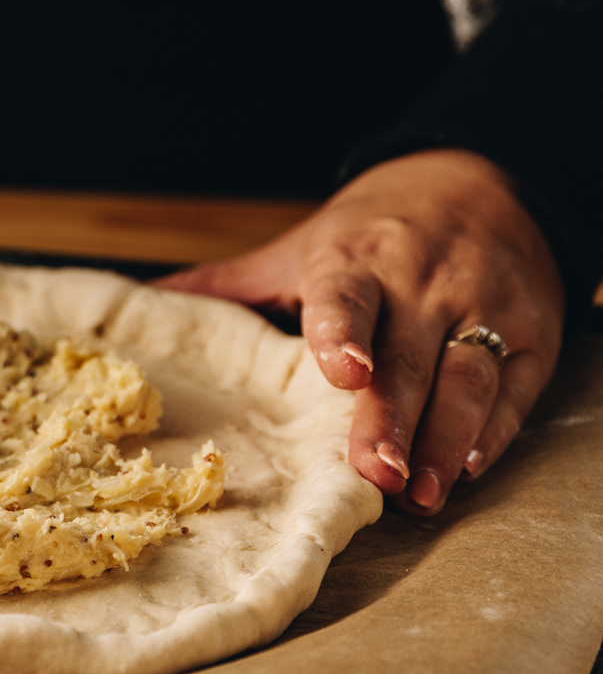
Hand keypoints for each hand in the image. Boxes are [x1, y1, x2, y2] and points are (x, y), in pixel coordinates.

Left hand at [156, 150, 565, 514]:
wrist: (486, 179)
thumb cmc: (375, 230)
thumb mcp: (303, 246)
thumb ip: (230, 286)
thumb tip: (143, 305)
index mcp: (356, 259)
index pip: (346, 296)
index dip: (343, 332)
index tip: (341, 370)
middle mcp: (422, 282)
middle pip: (406, 359)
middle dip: (389, 418)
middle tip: (372, 474)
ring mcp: (481, 307)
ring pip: (465, 379)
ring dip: (443, 440)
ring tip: (418, 494)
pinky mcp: (530, 332)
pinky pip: (514, 388)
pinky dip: (495, 429)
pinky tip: (470, 467)